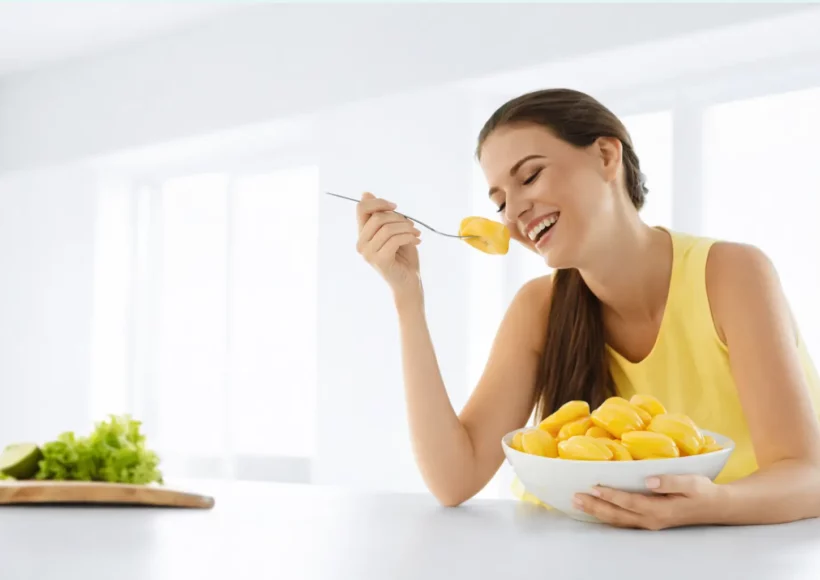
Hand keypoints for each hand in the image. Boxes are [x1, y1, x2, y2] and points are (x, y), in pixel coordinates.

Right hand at [356, 192, 421, 297]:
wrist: (410, 282)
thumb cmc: (403, 257)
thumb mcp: (394, 231)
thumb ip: (383, 215)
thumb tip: (365, 193)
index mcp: (363, 235)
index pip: (361, 208)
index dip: (379, 202)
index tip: (395, 207)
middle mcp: (361, 244)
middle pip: (376, 217)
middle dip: (398, 217)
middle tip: (413, 226)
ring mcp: (368, 253)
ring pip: (387, 228)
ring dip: (406, 228)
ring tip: (417, 234)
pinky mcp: (379, 260)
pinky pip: (394, 239)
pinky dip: (408, 237)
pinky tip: (417, 242)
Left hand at [573, 475, 725, 529]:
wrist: (715, 507)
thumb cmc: (702, 491)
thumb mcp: (691, 483)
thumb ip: (670, 481)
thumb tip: (648, 480)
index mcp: (660, 509)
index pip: (629, 502)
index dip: (611, 495)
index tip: (593, 487)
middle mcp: (651, 519)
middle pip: (617, 514)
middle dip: (595, 506)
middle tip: (575, 497)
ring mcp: (649, 523)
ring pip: (618, 520)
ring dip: (597, 511)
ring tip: (578, 503)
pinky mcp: (649, 521)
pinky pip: (623, 521)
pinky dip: (607, 516)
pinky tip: (596, 510)